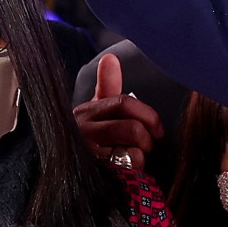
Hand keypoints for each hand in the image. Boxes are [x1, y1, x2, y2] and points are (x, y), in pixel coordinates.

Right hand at [72, 53, 162, 169]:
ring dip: (141, 152)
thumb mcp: (98, 110)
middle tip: (149, 143)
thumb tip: (110, 58)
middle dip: (148, 135)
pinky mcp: (93, 167)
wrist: (69, 167)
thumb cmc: (92, 136)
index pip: (123, 103)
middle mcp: (84, 128)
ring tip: (134, 155)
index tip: (158, 129)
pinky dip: (134, 166)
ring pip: (131, 145)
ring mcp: (87, 149)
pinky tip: (125, 168)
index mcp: (90, 110)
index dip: (148, 114)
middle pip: (132, 126)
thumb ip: (108, 85)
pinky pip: (128, 163)